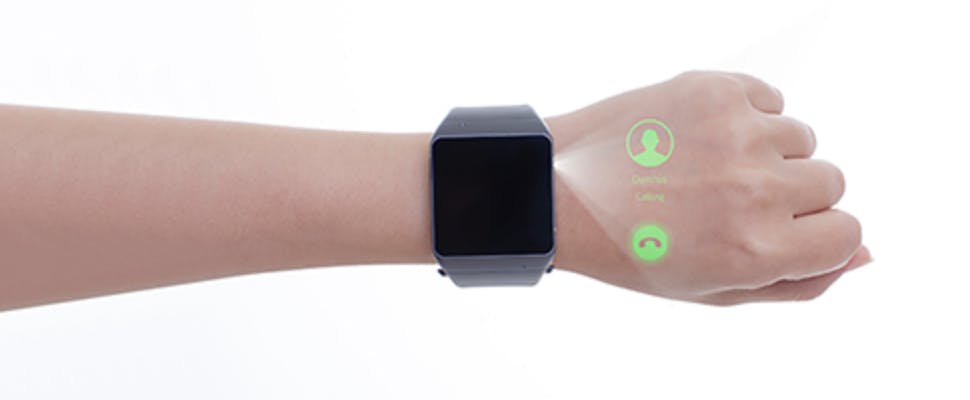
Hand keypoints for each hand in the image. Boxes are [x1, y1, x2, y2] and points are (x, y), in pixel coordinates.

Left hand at [549, 71, 868, 304]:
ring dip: (768, 154)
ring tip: (707, 169)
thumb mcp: (715, 291)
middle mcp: (756, 190)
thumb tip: (864, 254)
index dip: (812, 235)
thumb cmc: (634, 248)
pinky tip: (700, 138)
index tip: (774, 232)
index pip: (848, 234)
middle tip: (727, 202)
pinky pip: (771, 100)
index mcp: (758, 251)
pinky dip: (747, 117)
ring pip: (801, 138)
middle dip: (791, 195)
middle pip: (831, 182)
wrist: (563, 191)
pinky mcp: (715, 89)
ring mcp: (737, 133)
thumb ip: (799, 283)